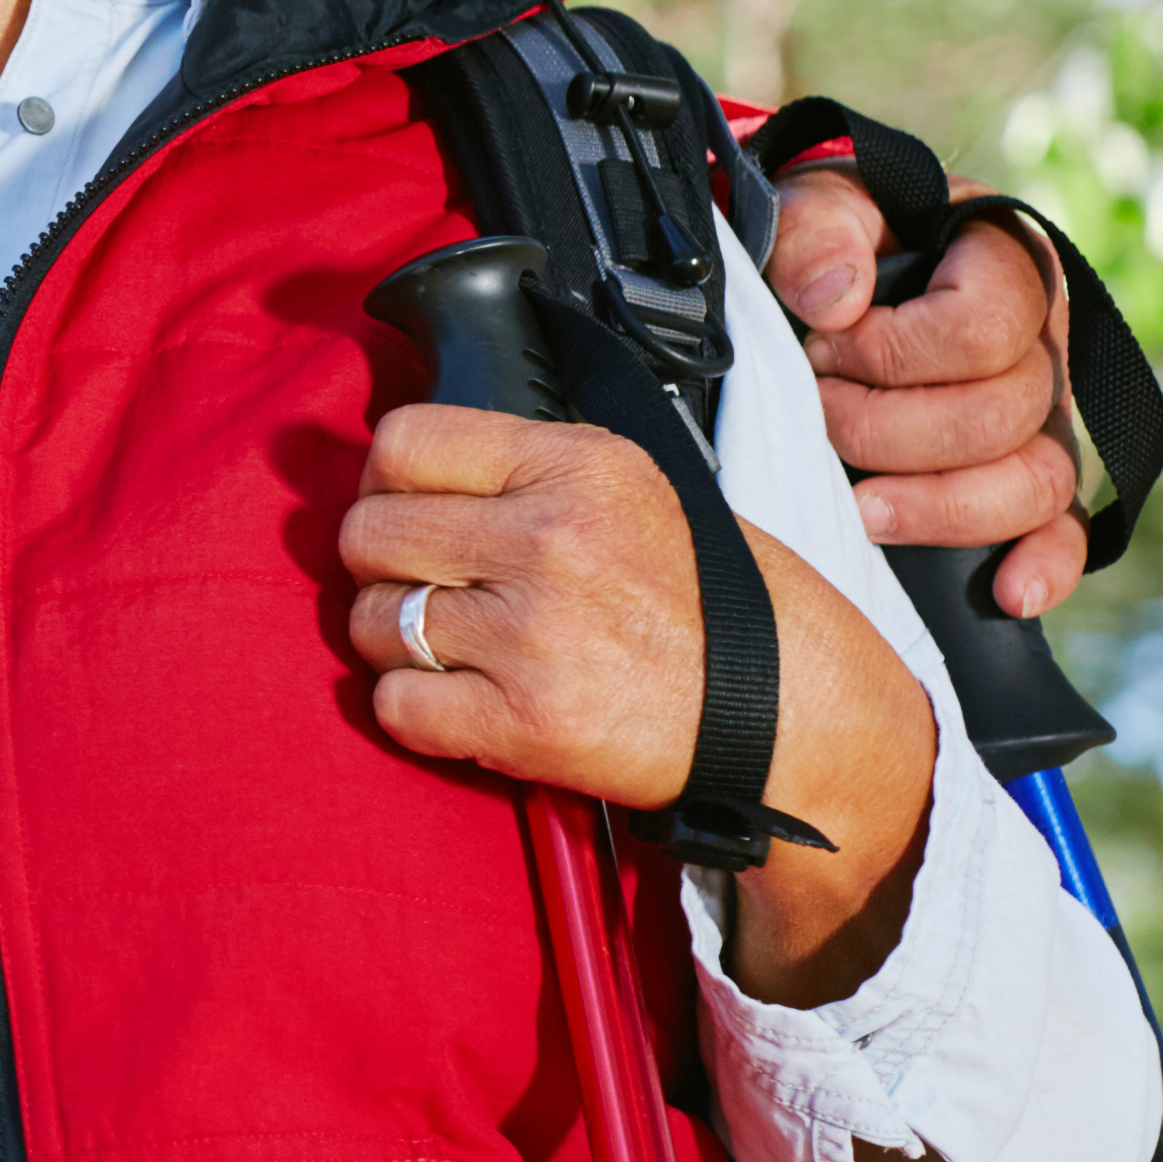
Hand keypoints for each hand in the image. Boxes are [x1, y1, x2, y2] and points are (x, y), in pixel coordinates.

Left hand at [336, 399, 937, 1004]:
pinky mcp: (524, 721)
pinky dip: (414, 711)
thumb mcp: (640, 493)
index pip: (405, 440)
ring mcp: (532, 632)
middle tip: (421, 585)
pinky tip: (463, 702)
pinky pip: (396, 705)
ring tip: (454, 650)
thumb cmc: (719, 609)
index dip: (387, 480)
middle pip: (368, 532)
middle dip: (379, 565)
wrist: (794, 719)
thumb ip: (529, 474)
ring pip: (370, 620)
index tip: (403, 505)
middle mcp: (549, 538)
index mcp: (579, 467)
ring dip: (393, 641)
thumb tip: (413, 473)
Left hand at [769, 166, 1087, 615]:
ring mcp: (1044, 416)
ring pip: (1036, 483)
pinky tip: (1009, 595)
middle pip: (1004, 416)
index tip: (822, 345)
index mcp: (1010, 265)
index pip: (986, 329)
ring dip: (941, 507)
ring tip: (860, 508)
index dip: (894, 352)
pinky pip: (1063, 531)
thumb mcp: (815, 202)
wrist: (824, 269)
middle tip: (820, 413)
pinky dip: (1044, 566)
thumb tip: (836, 300)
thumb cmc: (831, 234)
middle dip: (892, 430)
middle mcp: (1044, 344)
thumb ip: (819, 228)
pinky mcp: (1025, 475)